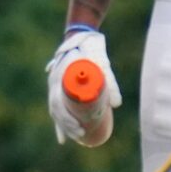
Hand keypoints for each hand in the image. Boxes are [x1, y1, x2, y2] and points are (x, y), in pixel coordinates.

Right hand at [47, 26, 123, 146]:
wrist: (82, 34)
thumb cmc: (90, 48)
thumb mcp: (101, 62)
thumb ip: (109, 81)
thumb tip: (117, 105)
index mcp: (57, 78)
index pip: (57, 105)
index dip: (66, 120)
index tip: (78, 128)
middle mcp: (53, 82)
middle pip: (55, 110)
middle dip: (66, 126)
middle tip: (81, 135)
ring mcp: (55, 84)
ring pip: (55, 109)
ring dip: (63, 125)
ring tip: (73, 137)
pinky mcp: (61, 85)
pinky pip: (58, 104)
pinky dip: (61, 119)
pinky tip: (64, 134)